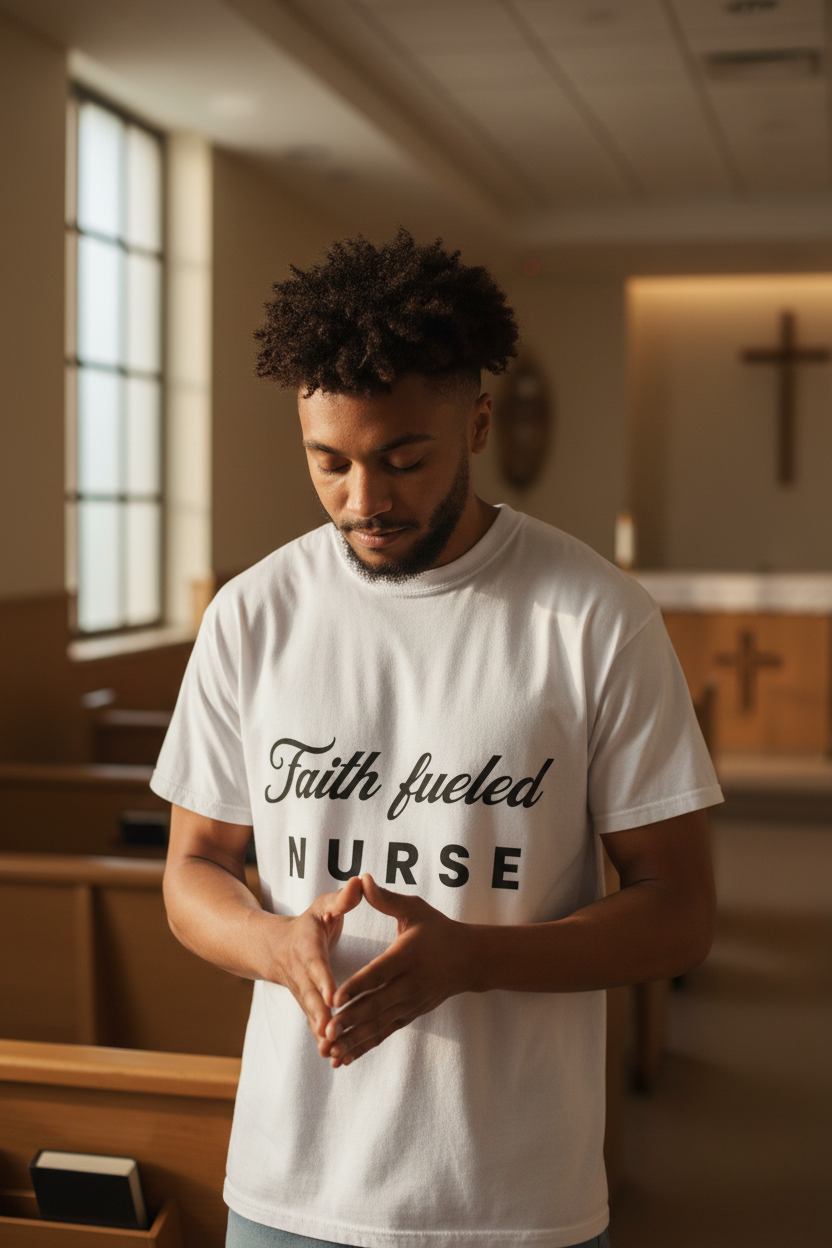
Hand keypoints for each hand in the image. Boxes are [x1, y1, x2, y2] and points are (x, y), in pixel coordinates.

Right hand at [272, 876, 362, 1051]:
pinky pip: (315, 1023)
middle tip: (330, 1029)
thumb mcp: (322, 905)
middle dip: (319, 1013)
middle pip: (310, 994)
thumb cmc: (309, 922)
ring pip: (311, 1014)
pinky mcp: (308, 1005)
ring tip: (332, 1051)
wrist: (273, 948)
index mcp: (307, 945)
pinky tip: (334, 1057)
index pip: (315, 963)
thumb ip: (341, 898)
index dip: (322, 978)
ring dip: (320, 1032)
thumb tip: (359, 882)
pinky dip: (322, 1039)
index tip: (332, 993)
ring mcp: (302, 991)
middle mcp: (301, 972)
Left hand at [322, 874, 472, 1067]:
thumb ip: (386, 899)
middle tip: (326, 1031)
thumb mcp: (415, 909)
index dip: (356, 986)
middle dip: (350, 1020)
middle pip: (376, 1004)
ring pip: (378, 1024)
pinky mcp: (410, 1014)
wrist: (470, 959)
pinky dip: (365, 1045)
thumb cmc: (439, 930)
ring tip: (330, 1051)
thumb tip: (362, 879)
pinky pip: (384, 1032)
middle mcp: (409, 984)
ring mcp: (410, 1003)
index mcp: (407, 956)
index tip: (334, 998)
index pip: (378, 973)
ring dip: (354, 1039)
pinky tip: (345, 1057)